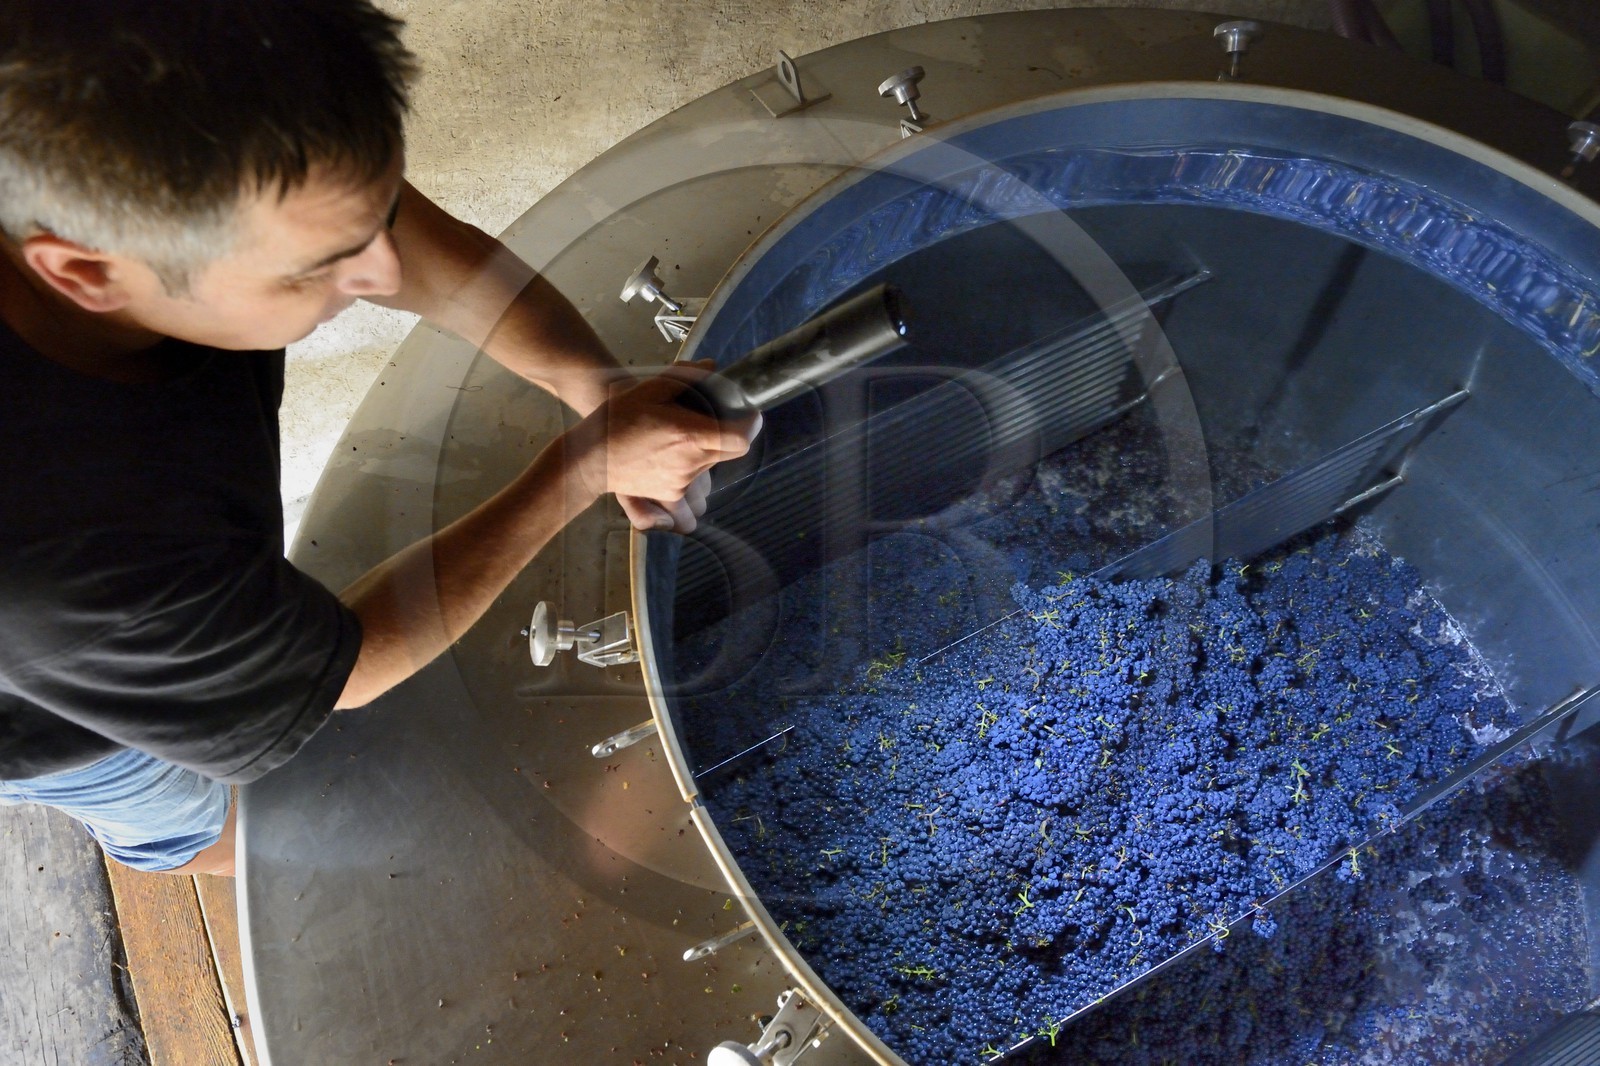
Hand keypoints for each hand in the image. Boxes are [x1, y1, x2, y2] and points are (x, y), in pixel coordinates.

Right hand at [567, 366, 759, 532]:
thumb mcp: (650, 389)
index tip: (747, 415)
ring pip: (711, 466)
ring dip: (707, 451)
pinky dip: (689, 467)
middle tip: (714, 419)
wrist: (590, 458)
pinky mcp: (671, 495)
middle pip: (731, 452)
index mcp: (690, 435)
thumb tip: (713, 366)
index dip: (750, 425)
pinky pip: (692, 482)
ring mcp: (682, 483)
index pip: (741, 439)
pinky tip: (670, 454)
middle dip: (729, 435)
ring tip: (681, 436)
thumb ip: (686, 376)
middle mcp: (691, 463)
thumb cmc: (619, 419)